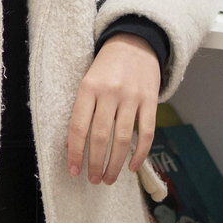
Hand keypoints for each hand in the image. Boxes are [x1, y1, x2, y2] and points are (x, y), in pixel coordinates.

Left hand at [67, 33, 159, 184]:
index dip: (75, 152)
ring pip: (123, 139)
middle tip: (93, 179)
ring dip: (115, 164)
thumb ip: (82, 111)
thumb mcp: (87, 82)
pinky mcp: (150, 100)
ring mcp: (132, 97)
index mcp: (88, 88)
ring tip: (108, 178)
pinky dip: (140, 153)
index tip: (74, 171)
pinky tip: (131, 167)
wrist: (135, 43)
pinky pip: (147, 132)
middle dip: (95, 163)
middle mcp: (110, 93)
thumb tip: (72, 146)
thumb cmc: (106, 67)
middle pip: (101, 136)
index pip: (79, 127)